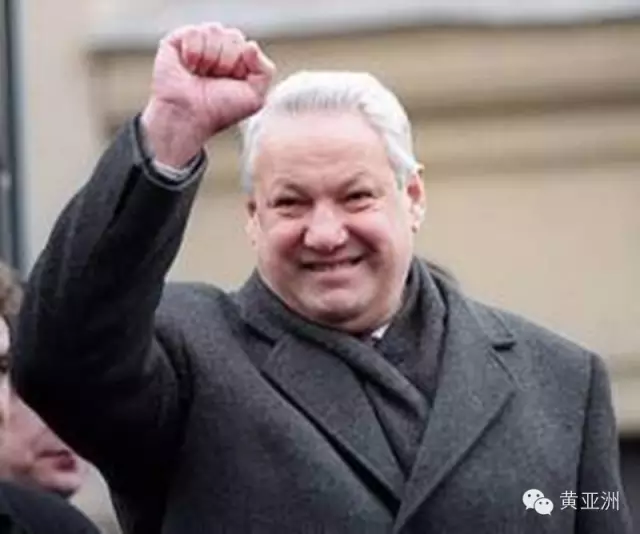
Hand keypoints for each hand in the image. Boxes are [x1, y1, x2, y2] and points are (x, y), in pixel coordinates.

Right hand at [141, 23, 275, 167]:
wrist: (189, 116)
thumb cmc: (219, 110)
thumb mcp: (254, 97)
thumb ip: (265, 71)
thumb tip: (251, 45)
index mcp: (237, 60)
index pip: (247, 45)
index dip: (241, 66)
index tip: (229, 84)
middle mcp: (218, 48)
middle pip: (233, 36)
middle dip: (226, 61)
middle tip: (213, 80)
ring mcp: (198, 43)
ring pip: (214, 30)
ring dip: (209, 58)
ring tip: (200, 74)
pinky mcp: (177, 40)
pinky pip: (194, 32)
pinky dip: (192, 52)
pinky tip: (188, 67)